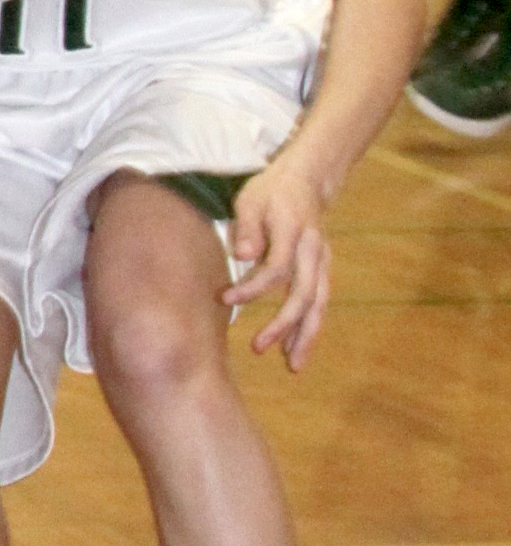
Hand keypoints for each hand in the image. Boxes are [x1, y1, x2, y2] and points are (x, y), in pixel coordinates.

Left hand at [224, 157, 329, 367]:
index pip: (276, 268)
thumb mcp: (250, 201)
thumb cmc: (270, 191)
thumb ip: (246, 228)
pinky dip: (310, 327)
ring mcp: (321, 260)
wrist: (307, 179)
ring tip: (292, 366)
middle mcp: (312, 249)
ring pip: (318, 303)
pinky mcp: (321, 268)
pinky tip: (297, 350)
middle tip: (258, 348)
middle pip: (304, 293)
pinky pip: (320, 302)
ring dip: (305, 335)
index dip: (252, 288)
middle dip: (283, 324)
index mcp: (292, 230)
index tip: (224, 300)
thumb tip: (241, 255)